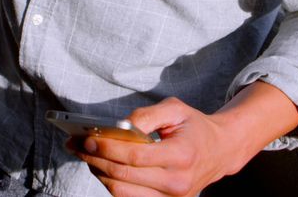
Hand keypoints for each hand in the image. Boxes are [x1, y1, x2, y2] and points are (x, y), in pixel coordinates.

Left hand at [71, 83, 297, 196]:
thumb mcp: (175, 109)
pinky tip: (102, 167)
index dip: (108, 149)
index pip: (136, 157)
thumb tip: (119, 127)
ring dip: (99, 173)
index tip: (88, 138)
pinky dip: (112, 183)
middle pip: (124, 176)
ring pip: (123, 192)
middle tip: (77, 145)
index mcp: (182, 155)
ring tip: (86, 155)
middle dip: (96, 160)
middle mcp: (177, 182)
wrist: (221, 150)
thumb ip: (146, 115)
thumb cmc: (195, 127)